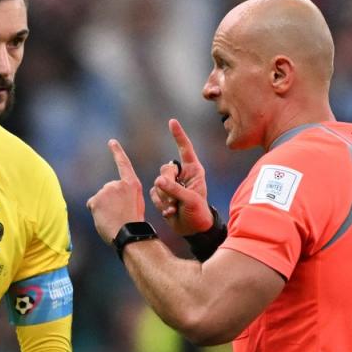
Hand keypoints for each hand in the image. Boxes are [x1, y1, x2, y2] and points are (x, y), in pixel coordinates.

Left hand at [86, 139, 145, 243]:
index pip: (123, 164)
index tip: (111, 142)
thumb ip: (124, 195)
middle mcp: (118, 184)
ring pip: (99, 199)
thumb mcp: (135, 204)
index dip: (117, 152)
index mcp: (132, 184)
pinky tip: (105, 218)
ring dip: (103, 208)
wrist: (129, 233)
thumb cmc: (133, 223)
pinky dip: (96, 212)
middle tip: (119, 215)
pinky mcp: (96, 199)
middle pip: (108, 190)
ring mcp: (107, 190)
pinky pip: (92, 205)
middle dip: (110, 202)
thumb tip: (112, 198)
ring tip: (114, 218)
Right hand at [149, 119, 212, 235]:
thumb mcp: (190, 200)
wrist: (192, 229)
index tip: (172, 122)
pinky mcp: (163, 194)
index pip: (185, 149)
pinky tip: (171, 212)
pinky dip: (160, 204)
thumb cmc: (198, 213)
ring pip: (157, 182)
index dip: (178, 135)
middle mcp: (182, 175)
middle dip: (168, 184)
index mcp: (193, 170)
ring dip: (165, 197)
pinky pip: (153, 193)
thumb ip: (174, 189)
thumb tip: (158, 181)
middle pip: (165, 169)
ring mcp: (171, 184)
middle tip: (176, 199)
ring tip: (176, 207)